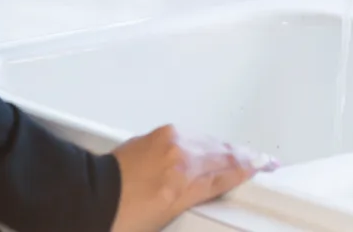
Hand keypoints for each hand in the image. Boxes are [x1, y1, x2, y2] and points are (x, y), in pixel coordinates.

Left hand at [109, 125, 275, 231]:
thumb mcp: (164, 217)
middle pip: (222, 155)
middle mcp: (182, 160)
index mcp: (184, 186)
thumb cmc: (120, 215)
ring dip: (224, 148)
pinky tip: (207, 144)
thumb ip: (190, 196)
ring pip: (208, 143)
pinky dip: (202, 141)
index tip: (262, 167)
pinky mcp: (160, 134)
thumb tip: (204, 188)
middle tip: (258, 157)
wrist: (90, 196)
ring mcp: (171, 143)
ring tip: (237, 152)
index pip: (225, 175)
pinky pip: (190, 136)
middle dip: (243, 156)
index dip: (247, 171)